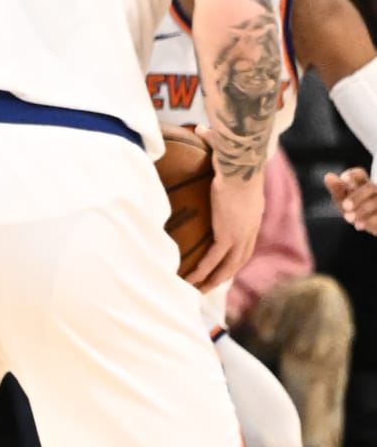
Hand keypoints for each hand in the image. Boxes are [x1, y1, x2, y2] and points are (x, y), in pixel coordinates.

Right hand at [188, 168, 263, 290]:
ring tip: (199, 289)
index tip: (226, 268)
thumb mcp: (237, 176)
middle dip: (225, 275)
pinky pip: (214, 258)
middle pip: (239, 260)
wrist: (241, 169)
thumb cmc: (238, 165)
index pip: (247, 245)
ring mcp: (240, 234)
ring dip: (214, 279)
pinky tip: (192, 278)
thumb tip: (212, 157)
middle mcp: (250, 230)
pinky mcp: (227, 235)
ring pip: (228, 265)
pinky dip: (203, 270)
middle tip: (211, 285)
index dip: (236, 259)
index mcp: (254, 218)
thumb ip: (230, 180)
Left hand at [326, 166, 376, 234]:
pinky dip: (369, 221)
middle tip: (345, 206)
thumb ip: (336, 189)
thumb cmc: (353, 208)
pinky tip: (358, 225)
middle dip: (356, 196)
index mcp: (362, 183)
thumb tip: (328, 176)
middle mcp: (374, 190)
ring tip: (348, 218)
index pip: (359, 175)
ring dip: (361, 210)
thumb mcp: (342, 200)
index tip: (343, 179)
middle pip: (369, 187)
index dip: (352, 176)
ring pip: (375, 202)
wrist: (367, 224)